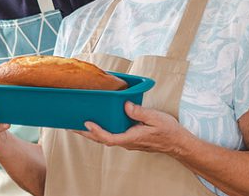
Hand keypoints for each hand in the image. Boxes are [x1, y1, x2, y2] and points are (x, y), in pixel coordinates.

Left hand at [74, 101, 189, 154]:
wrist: (177, 143)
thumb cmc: (168, 131)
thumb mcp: (156, 118)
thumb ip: (140, 112)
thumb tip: (125, 105)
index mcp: (132, 137)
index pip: (109, 138)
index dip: (96, 132)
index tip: (87, 123)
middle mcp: (127, 141)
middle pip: (102, 139)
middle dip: (86, 134)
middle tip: (71, 126)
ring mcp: (128, 141)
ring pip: (106, 138)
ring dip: (92, 133)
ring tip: (79, 124)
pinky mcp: (130, 138)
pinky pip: (112, 135)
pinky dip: (101, 130)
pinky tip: (98, 123)